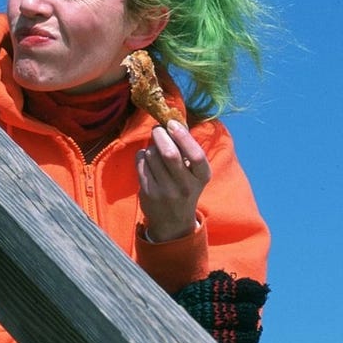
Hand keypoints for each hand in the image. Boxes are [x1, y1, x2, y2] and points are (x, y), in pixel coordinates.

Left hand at [135, 119, 210, 242]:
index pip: (196, 155)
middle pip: (170, 154)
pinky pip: (141, 163)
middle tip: (157, 129)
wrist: (173, 221)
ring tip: (155, 150)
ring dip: (151, 147)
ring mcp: (166, 191)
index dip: (183, 137)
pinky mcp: (149, 193)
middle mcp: (186, 186)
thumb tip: (173, 121)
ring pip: (152, 156)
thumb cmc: (184, 187)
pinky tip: (146, 159)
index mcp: (202, 177)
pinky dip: (141, 155)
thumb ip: (187, 151)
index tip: (171, 123)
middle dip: (160, 136)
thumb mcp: (194, 173)